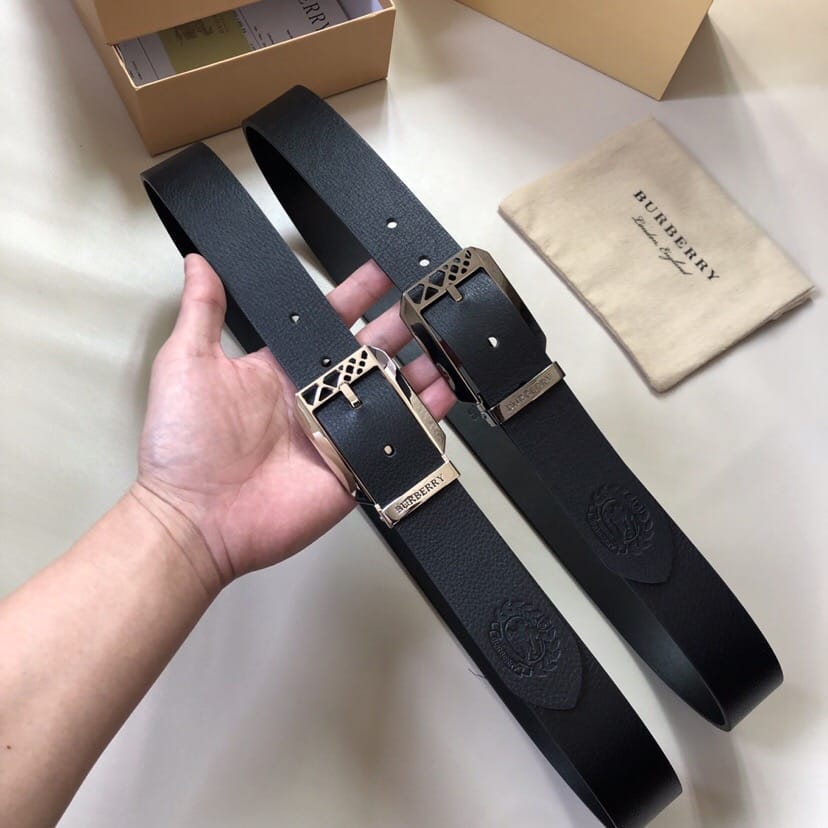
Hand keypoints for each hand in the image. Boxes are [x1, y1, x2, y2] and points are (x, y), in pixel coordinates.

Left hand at [135, 254, 454, 585]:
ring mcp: (337, 434)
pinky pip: (395, 440)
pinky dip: (422, 421)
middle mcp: (313, 399)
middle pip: (369, 354)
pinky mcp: (354, 467)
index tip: (380, 271)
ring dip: (418, 370)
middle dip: (399, 328)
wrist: (196, 519)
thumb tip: (200, 264)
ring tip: (444, 348)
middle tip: (426, 304)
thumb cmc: (182, 447)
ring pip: (390, 394)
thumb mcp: (187, 364)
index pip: (329, 323)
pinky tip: (442, 398)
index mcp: (281, 369)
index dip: (356, 296)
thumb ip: (203, 312)